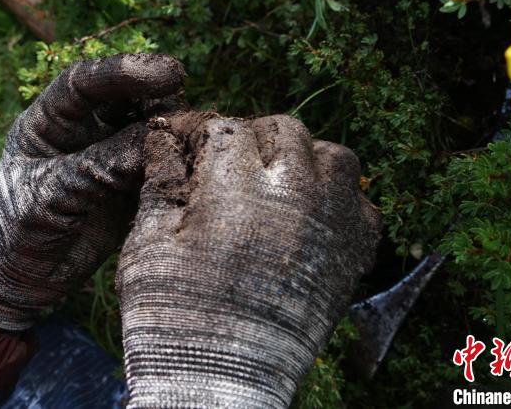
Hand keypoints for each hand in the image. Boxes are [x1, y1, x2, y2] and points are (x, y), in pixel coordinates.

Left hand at [0, 54, 185, 330]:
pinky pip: (161, 163)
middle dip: (159, 102)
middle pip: (129, 98)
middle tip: (183, 121)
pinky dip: (177, 163)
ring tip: (188, 150)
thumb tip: (154, 137)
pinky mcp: (132, 184)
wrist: (25, 278)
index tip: (169, 74)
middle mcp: (85, 131)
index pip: (86, 82)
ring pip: (152, 127)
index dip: (125, 71)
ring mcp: (111, 156)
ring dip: (173, 132)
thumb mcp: (48, 197)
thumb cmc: (19, 232)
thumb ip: (97, 166)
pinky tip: (191, 170)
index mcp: (51, 122)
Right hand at [117, 113, 380, 407]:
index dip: (204, 135)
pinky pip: (362, 205)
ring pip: (334, 157)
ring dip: (306, 160)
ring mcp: (331, 222)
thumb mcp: (148, 244)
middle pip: (284, 130)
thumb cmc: (173, 315)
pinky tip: (312, 217)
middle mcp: (293, 193)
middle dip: (254, 139)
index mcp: (235, 186)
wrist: (221, 382)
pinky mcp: (352, 255)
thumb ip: (162, 181)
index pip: (226, 129)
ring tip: (279, 183)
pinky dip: (341, 201)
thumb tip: (163, 137)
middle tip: (232, 165)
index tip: (192, 151)